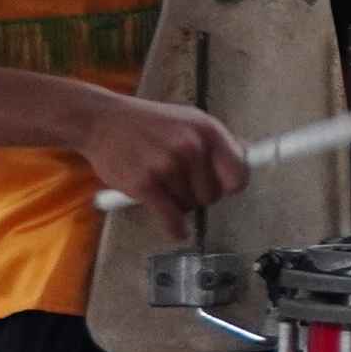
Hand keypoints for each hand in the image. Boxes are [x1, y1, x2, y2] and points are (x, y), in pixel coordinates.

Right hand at [81, 90, 248, 237]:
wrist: (100, 121)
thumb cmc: (147, 123)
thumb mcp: (189, 120)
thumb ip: (216, 141)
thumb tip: (250, 156)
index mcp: (208, 131)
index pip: (239, 174)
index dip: (232, 186)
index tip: (224, 190)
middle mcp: (191, 147)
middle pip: (214, 195)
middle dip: (200, 195)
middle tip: (182, 185)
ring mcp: (167, 165)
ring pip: (190, 205)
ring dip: (178, 203)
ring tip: (163, 185)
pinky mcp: (144, 183)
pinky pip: (170, 218)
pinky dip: (175, 229)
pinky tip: (177, 231)